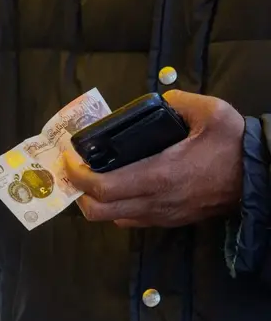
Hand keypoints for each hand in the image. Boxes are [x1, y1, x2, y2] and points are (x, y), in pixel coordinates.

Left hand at [64, 90, 245, 227]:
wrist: (261, 178)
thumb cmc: (234, 147)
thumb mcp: (212, 113)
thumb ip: (180, 102)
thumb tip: (162, 100)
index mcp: (158, 176)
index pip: (102, 187)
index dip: (77, 175)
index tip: (68, 158)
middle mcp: (154, 201)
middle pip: (98, 211)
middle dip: (79, 193)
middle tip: (76, 170)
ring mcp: (161, 215)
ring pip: (112, 218)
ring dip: (96, 201)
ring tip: (93, 178)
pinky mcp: (169, 220)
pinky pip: (131, 220)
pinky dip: (116, 207)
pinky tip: (119, 187)